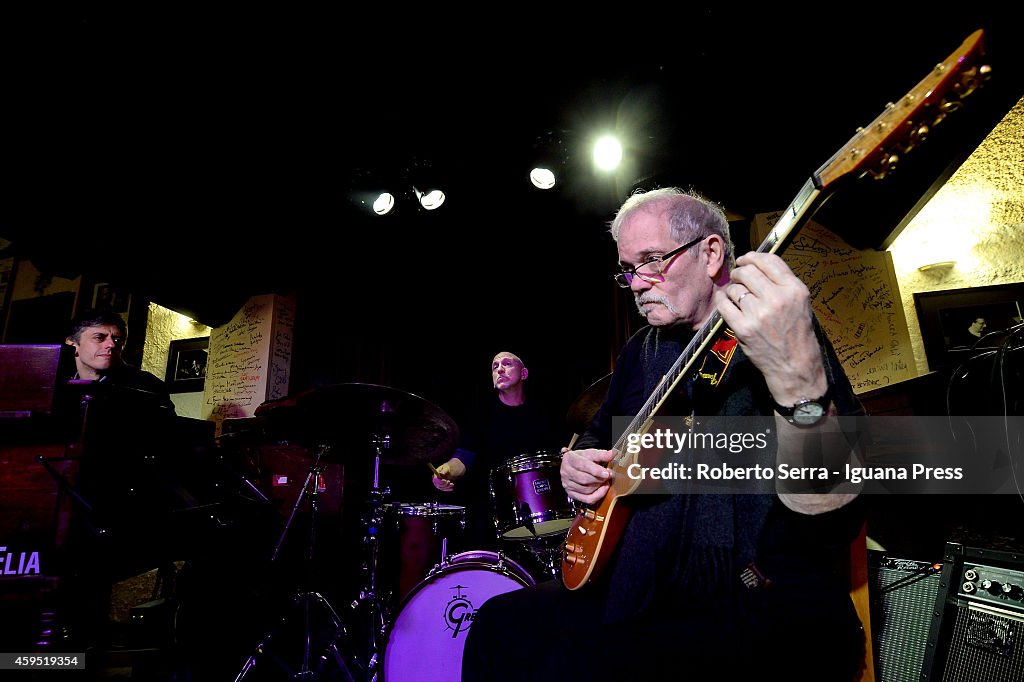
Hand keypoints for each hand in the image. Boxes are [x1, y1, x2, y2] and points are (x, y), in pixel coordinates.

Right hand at [432, 457, 465, 491]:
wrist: (449, 471)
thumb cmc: (447, 468)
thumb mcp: (446, 468)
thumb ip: (444, 471)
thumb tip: (441, 473)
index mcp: (435, 475)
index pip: (435, 479)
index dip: (439, 481)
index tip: (445, 480)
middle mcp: (436, 480)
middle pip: (438, 484)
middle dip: (444, 484)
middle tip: (449, 481)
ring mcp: (438, 484)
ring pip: (441, 488)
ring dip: (447, 486)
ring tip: (452, 484)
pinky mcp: (442, 487)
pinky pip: (444, 489)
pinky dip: (448, 488)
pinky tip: (452, 487)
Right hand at [560, 447, 614, 504]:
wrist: (572, 465)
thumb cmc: (582, 459)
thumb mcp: (590, 453)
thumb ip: (601, 454)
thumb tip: (613, 453)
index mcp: (569, 459)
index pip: (582, 465)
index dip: (596, 470)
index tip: (607, 473)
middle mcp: (566, 472)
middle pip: (585, 479)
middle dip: (599, 479)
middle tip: (608, 475)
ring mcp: (567, 484)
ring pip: (586, 489)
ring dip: (599, 486)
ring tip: (605, 480)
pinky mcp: (571, 494)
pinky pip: (587, 499)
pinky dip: (598, 496)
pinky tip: (603, 489)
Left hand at [714, 252, 826, 404]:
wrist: (794, 365)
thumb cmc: (797, 334)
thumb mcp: (800, 303)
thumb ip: (782, 284)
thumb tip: (757, 265)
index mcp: (794, 290)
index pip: (770, 261)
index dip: (753, 257)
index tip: (745, 259)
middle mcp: (777, 298)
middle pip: (748, 272)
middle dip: (739, 272)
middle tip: (737, 277)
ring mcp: (759, 314)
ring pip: (735, 288)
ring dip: (732, 289)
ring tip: (736, 296)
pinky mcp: (743, 328)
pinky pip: (724, 305)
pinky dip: (722, 300)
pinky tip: (725, 301)